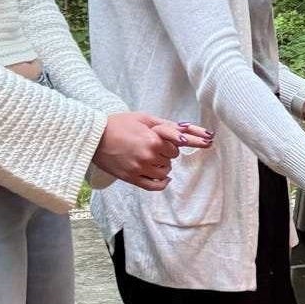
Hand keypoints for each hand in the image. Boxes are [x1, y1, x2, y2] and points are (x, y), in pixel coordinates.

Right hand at [93, 112, 210, 190]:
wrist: (94, 137)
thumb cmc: (119, 124)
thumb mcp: (144, 118)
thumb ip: (166, 125)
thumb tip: (185, 130)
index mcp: (153, 138)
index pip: (179, 143)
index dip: (191, 140)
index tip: (210, 140)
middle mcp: (149, 154)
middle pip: (173, 157)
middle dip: (167, 151)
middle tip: (153, 144)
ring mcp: (141, 168)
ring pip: (166, 171)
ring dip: (162, 165)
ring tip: (147, 155)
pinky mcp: (132, 179)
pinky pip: (156, 185)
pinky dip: (162, 183)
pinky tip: (164, 178)